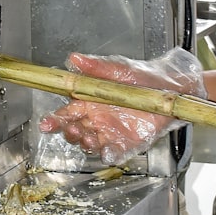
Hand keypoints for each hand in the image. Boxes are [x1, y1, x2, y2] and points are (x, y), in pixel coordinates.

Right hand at [38, 48, 205, 164]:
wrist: (168, 89)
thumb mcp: (118, 69)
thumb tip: (74, 58)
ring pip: (91, 144)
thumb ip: (96, 67)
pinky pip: (114, 153)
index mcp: (89, 102)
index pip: (66, 113)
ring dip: (87, 145)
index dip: (55, 120)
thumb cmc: (140, 77)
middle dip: (70, 133)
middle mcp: (97, 119)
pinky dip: (109, 155)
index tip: (47, 124)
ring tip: (90, 140)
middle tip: (74, 130)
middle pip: (75, 132)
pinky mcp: (127, 143)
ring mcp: (111, 133)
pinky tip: (108, 152)